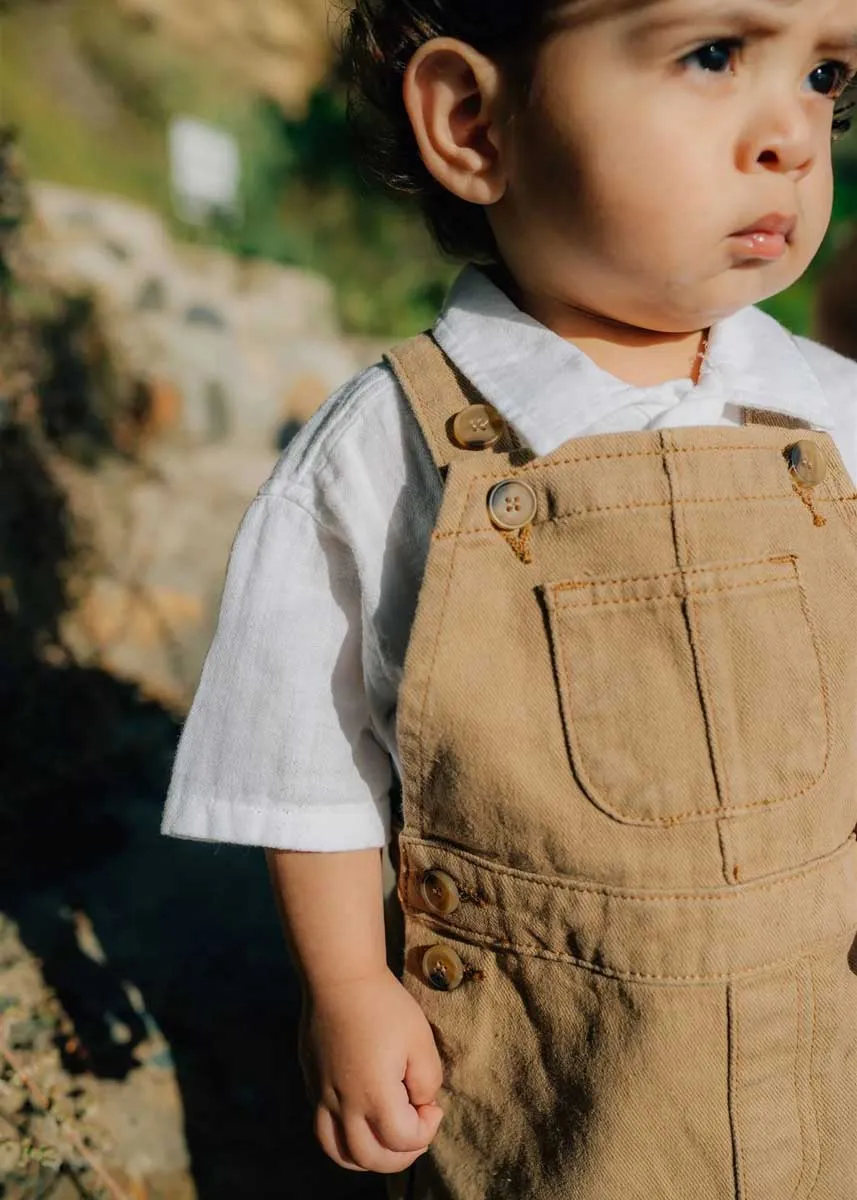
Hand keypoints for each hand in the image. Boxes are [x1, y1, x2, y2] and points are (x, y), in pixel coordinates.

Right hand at [300, 968, 444, 1173]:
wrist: (339, 976)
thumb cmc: (384, 1004)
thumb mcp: (421, 1040)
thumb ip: (427, 1081)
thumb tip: (419, 1104)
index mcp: (374, 1095)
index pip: (404, 1140)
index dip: (428, 1129)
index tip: (434, 1105)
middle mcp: (344, 1103)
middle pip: (371, 1159)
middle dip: (402, 1155)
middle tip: (417, 1130)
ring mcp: (322, 1095)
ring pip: (340, 1152)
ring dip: (368, 1157)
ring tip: (387, 1140)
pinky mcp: (312, 1083)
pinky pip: (324, 1128)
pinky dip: (345, 1138)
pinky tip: (362, 1118)